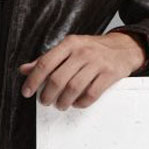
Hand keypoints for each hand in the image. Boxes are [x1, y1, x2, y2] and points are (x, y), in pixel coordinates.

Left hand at [18, 32, 145, 109]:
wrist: (123, 47)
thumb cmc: (92, 49)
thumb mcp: (69, 48)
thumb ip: (47, 59)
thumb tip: (24, 69)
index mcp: (69, 44)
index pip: (45, 63)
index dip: (33, 80)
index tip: (27, 92)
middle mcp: (82, 52)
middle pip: (58, 79)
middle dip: (47, 94)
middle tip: (44, 101)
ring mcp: (97, 63)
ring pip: (73, 88)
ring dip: (63, 101)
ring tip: (60, 104)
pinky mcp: (110, 74)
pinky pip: (92, 94)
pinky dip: (81, 103)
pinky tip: (76, 103)